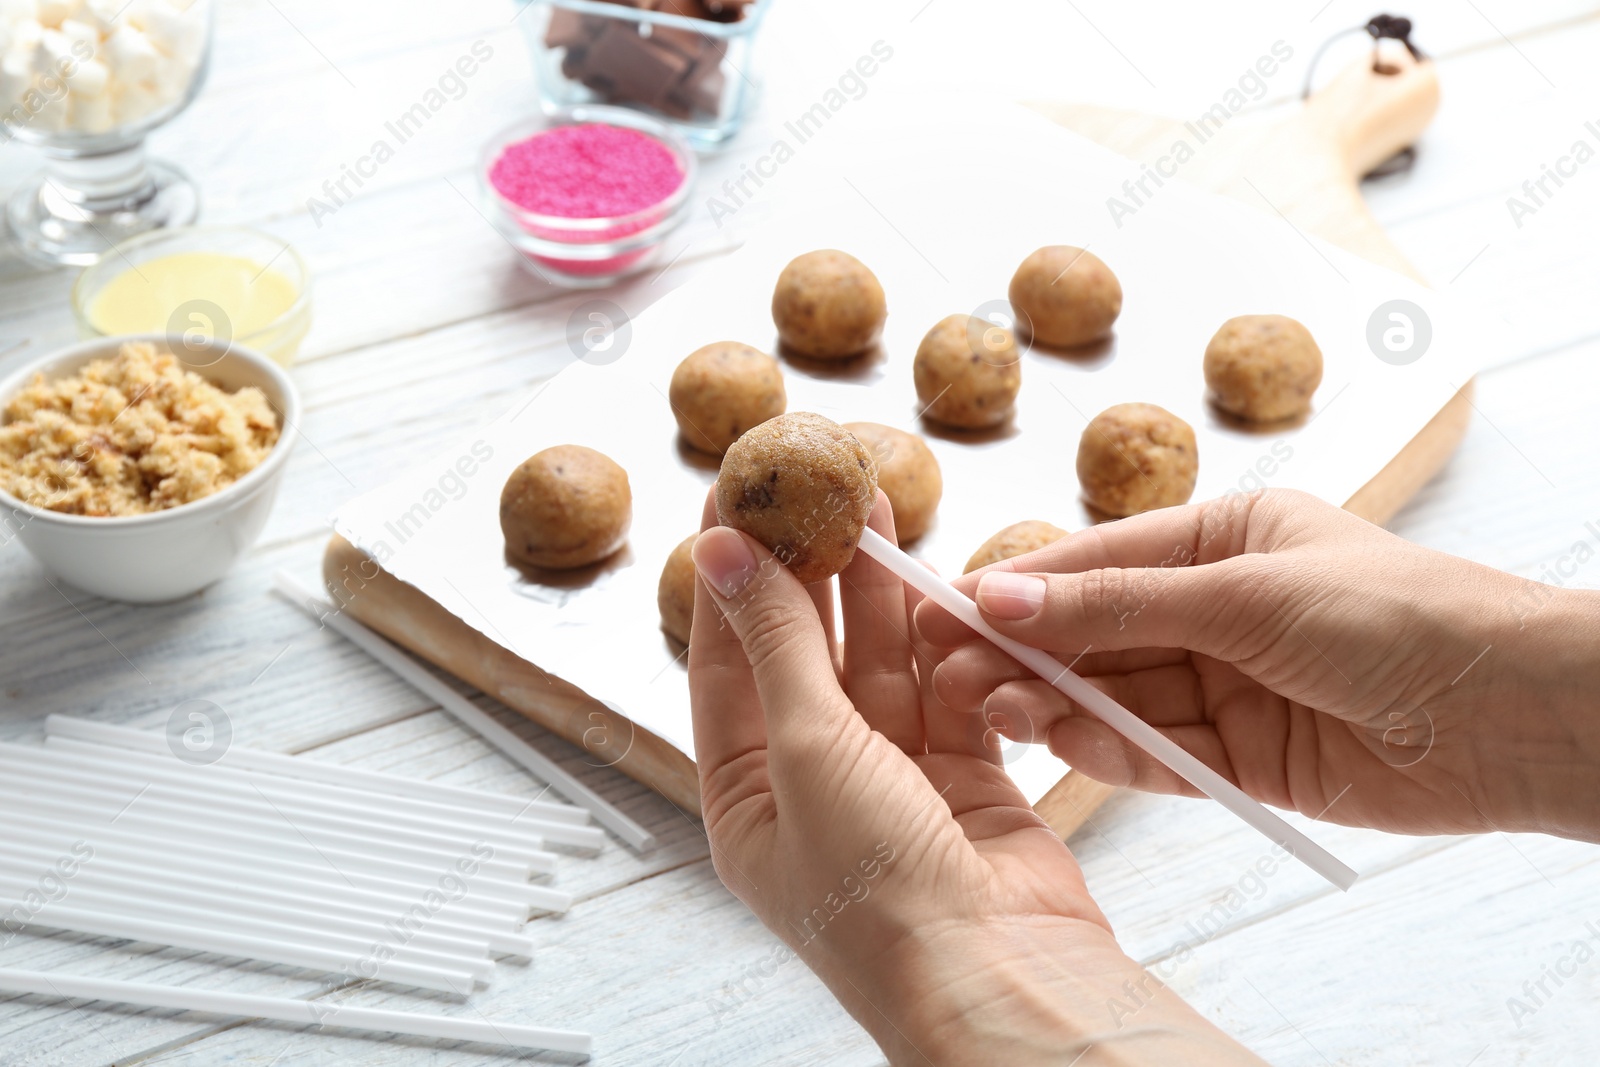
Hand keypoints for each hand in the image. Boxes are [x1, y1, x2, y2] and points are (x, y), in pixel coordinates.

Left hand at [688, 491, 1264, 1065]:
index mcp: (748, 801)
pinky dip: (948, 645)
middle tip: (814, 487)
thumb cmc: (880, 899)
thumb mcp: (807, 751)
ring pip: (880, 666)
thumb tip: (725, 555)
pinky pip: (948, 692)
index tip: (733, 497)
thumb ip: (778, 643)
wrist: (1001, 977)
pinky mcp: (964, 781)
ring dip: (879, 594)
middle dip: (810, 571)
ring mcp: (892, 785)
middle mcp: (814, 791)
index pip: (726, 664)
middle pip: (804, 656)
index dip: (731, 577)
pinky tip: (940, 589)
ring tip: (874, 510)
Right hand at [916, 489, 1599, 841]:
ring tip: (992, 711)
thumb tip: (1000, 595)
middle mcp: (1218, 609)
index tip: (943, 608)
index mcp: (1223, 538)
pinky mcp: (1243, 758)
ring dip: (1053, 704)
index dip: (1019, 587)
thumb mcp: (1238, 594)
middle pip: (1096, 633)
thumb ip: (1112, 606)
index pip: (1096, 561)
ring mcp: (1229, 685)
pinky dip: (1107, 751)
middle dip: (1023, 652)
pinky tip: (1059, 743)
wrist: (1510, 714)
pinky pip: (1156, 752)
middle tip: (946, 672)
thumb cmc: (1398, 615)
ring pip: (1116, 695)